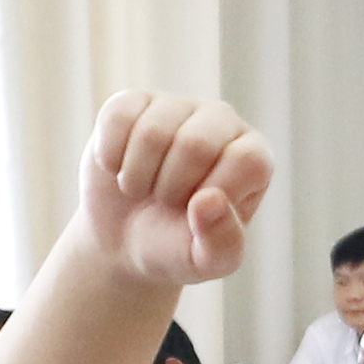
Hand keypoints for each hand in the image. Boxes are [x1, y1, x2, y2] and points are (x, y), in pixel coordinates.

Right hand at [72, 92, 272, 292]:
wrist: (124, 238)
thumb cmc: (176, 247)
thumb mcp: (205, 263)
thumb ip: (221, 243)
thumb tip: (208, 200)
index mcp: (253, 157)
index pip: (245, 161)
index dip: (211, 196)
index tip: (196, 216)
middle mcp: (222, 121)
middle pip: (195, 143)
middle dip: (169, 188)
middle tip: (164, 202)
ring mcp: (178, 106)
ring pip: (152, 132)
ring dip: (136, 177)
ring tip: (141, 188)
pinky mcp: (134, 101)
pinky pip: (118, 118)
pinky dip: (110, 157)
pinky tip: (118, 168)